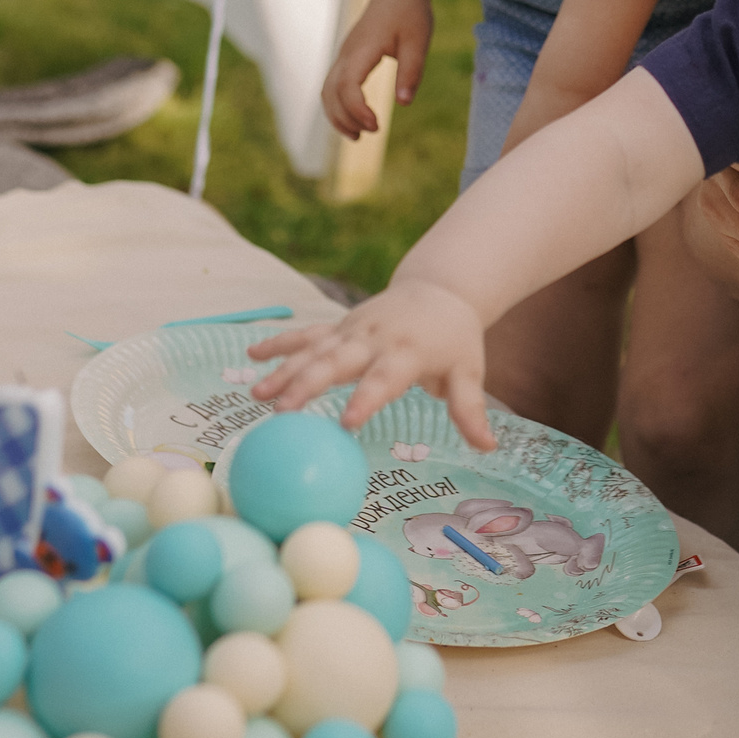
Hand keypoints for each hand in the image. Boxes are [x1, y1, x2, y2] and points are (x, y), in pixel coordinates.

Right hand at [248, 282, 494, 447]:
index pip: (384, 379)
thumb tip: (487, 447)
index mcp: (406, 352)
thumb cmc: (455, 338)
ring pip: (313, 349)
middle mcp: (374, 338)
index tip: (346, 424)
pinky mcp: (340, 326)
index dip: (366, 399)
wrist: (438, 290)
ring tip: (258, 394)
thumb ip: (470, 409)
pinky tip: (252, 356)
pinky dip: (280, 343)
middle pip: (337, 361)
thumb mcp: (470, 371)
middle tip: (282, 411)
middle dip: (307, 384)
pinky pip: (306, 334)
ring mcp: (352, 330)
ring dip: (284, 369)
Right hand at [322, 0, 432, 137]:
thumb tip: (404, 103)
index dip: (357, 109)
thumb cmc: (409, 13)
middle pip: (331, 93)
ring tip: (358, 136)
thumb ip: (411, 71)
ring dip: (337, 116)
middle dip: (346, 118)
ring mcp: (343, 56)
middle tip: (371, 133)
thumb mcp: (418, 41)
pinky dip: (338, 107)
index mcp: (362, 49)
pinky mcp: (346, 59)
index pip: (348, 85)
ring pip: (326, 91)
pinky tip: (355, 120)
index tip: (377, 125)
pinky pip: (332, 87)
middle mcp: (346, 54)